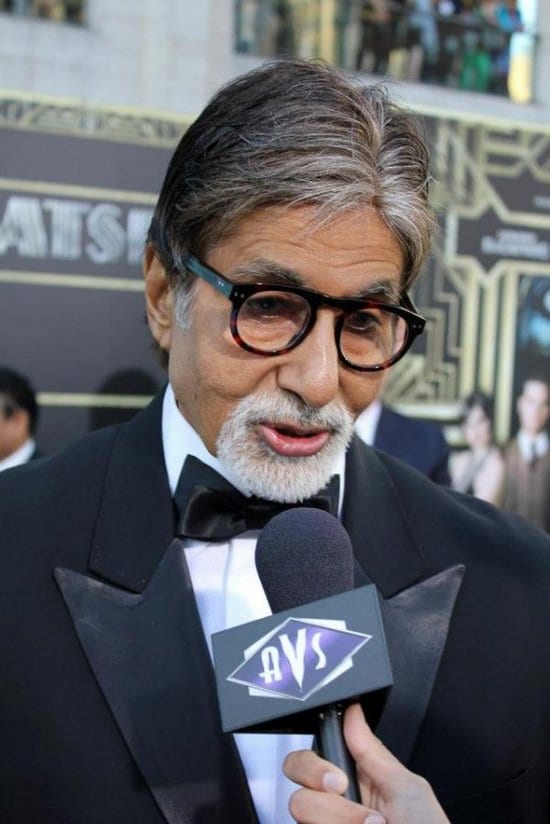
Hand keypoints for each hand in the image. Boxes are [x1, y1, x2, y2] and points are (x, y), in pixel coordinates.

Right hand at [283, 703, 448, 823]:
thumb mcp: (406, 787)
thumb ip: (373, 751)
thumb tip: (353, 712)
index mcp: (354, 781)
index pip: (311, 756)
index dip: (316, 762)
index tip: (339, 775)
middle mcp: (335, 805)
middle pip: (295, 778)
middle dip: (317, 780)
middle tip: (347, 795)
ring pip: (300, 808)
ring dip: (340, 817)